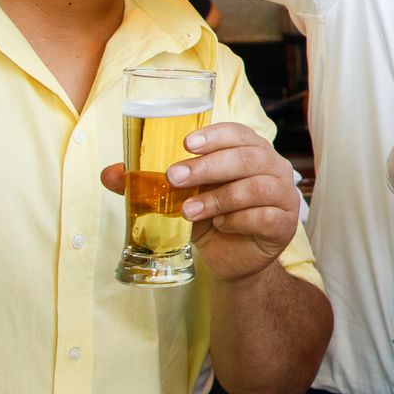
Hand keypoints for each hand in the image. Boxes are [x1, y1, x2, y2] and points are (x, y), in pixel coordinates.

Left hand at [102, 122, 299, 282]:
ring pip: (255, 187)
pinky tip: (221, 226)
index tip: (186, 143)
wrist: (233, 260)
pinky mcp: (285, 224)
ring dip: (218, 198)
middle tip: (175, 178)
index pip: (238, 133)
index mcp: (250, 152)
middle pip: (246, 158)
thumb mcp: (180, 198)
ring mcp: (283, 195)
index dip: (214, 136)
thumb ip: (150, 184)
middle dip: (207, 167)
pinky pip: (263, 216)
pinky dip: (238, 220)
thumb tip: (109, 173)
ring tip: (189, 211)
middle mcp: (272, 168)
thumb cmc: (211, 219)